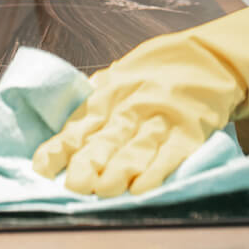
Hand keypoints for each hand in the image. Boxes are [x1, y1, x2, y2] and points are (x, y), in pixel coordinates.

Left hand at [32, 0, 248, 196]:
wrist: (206, 57)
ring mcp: (161, 120)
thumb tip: (64, 129)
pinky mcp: (189, 130)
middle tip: (75, 186)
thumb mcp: (117, 77)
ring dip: (118, 170)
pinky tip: (141, 189)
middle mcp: (130, 109)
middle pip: (105, 139)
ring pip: (136, 148)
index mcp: (107, 98)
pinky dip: (156, 172)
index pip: (77, 127)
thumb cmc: (154, 71)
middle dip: (88, 163)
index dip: (59, 150)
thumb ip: (93, 101)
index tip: (43, 169)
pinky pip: (171, 153)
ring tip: (104, 191)